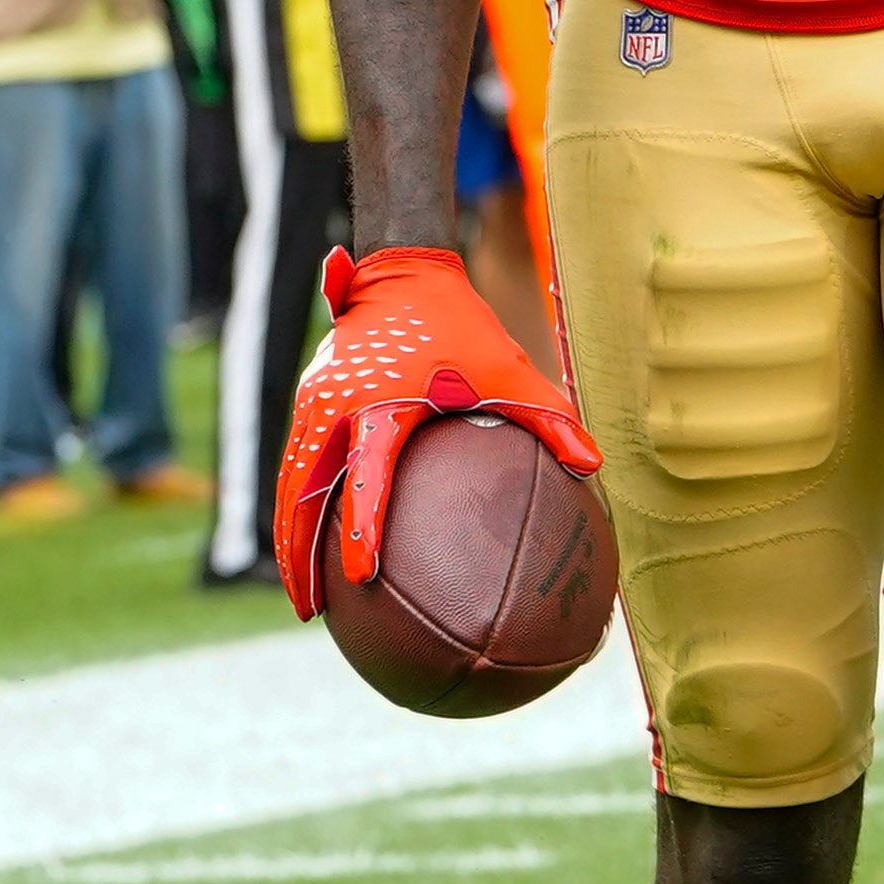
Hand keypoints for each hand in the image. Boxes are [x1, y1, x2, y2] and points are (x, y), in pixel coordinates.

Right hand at [272, 243, 602, 630]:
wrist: (402, 271)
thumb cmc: (461, 325)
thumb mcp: (509, 368)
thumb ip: (549, 418)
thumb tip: (594, 468)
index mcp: (381, 404)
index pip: (365, 476)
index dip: (361, 528)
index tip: (360, 577)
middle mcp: (334, 407)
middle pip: (301, 493)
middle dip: (299, 555)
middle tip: (311, 612)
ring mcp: (313, 404)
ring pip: (289, 484)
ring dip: (289, 539)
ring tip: (303, 598)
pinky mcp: (308, 403)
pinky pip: (296, 465)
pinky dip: (296, 508)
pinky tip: (310, 549)